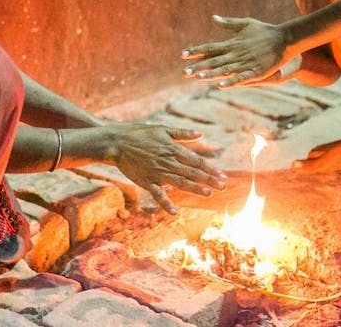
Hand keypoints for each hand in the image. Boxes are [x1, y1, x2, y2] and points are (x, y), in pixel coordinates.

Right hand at [106, 122, 226, 213]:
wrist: (117, 142)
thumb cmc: (140, 133)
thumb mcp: (163, 129)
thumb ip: (183, 133)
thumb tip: (201, 134)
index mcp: (173, 149)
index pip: (196, 161)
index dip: (210, 169)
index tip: (223, 175)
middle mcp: (167, 161)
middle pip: (192, 172)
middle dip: (209, 179)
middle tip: (223, 186)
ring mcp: (157, 172)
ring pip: (180, 182)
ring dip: (195, 188)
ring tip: (209, 193)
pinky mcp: (146, 181)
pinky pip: (157, 194)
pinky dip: (165, 203)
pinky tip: (174, 212)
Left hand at [181, 15, 296, 87]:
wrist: (285, 39)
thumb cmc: (265, 31)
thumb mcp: (246, 23)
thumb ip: (229, 23)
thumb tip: (214, 18)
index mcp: (232, 43)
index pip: (210, 48)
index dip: (196, 51)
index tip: (183, 54)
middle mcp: (236, 53)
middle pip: (213, 61)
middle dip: (198, 66)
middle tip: (184, 72)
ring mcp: (245, 63)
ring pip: (224, 70)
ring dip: (210, 74)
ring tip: (197, 78)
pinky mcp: (255, 71)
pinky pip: (240, 78)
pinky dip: (230, 82)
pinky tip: (219, 86)